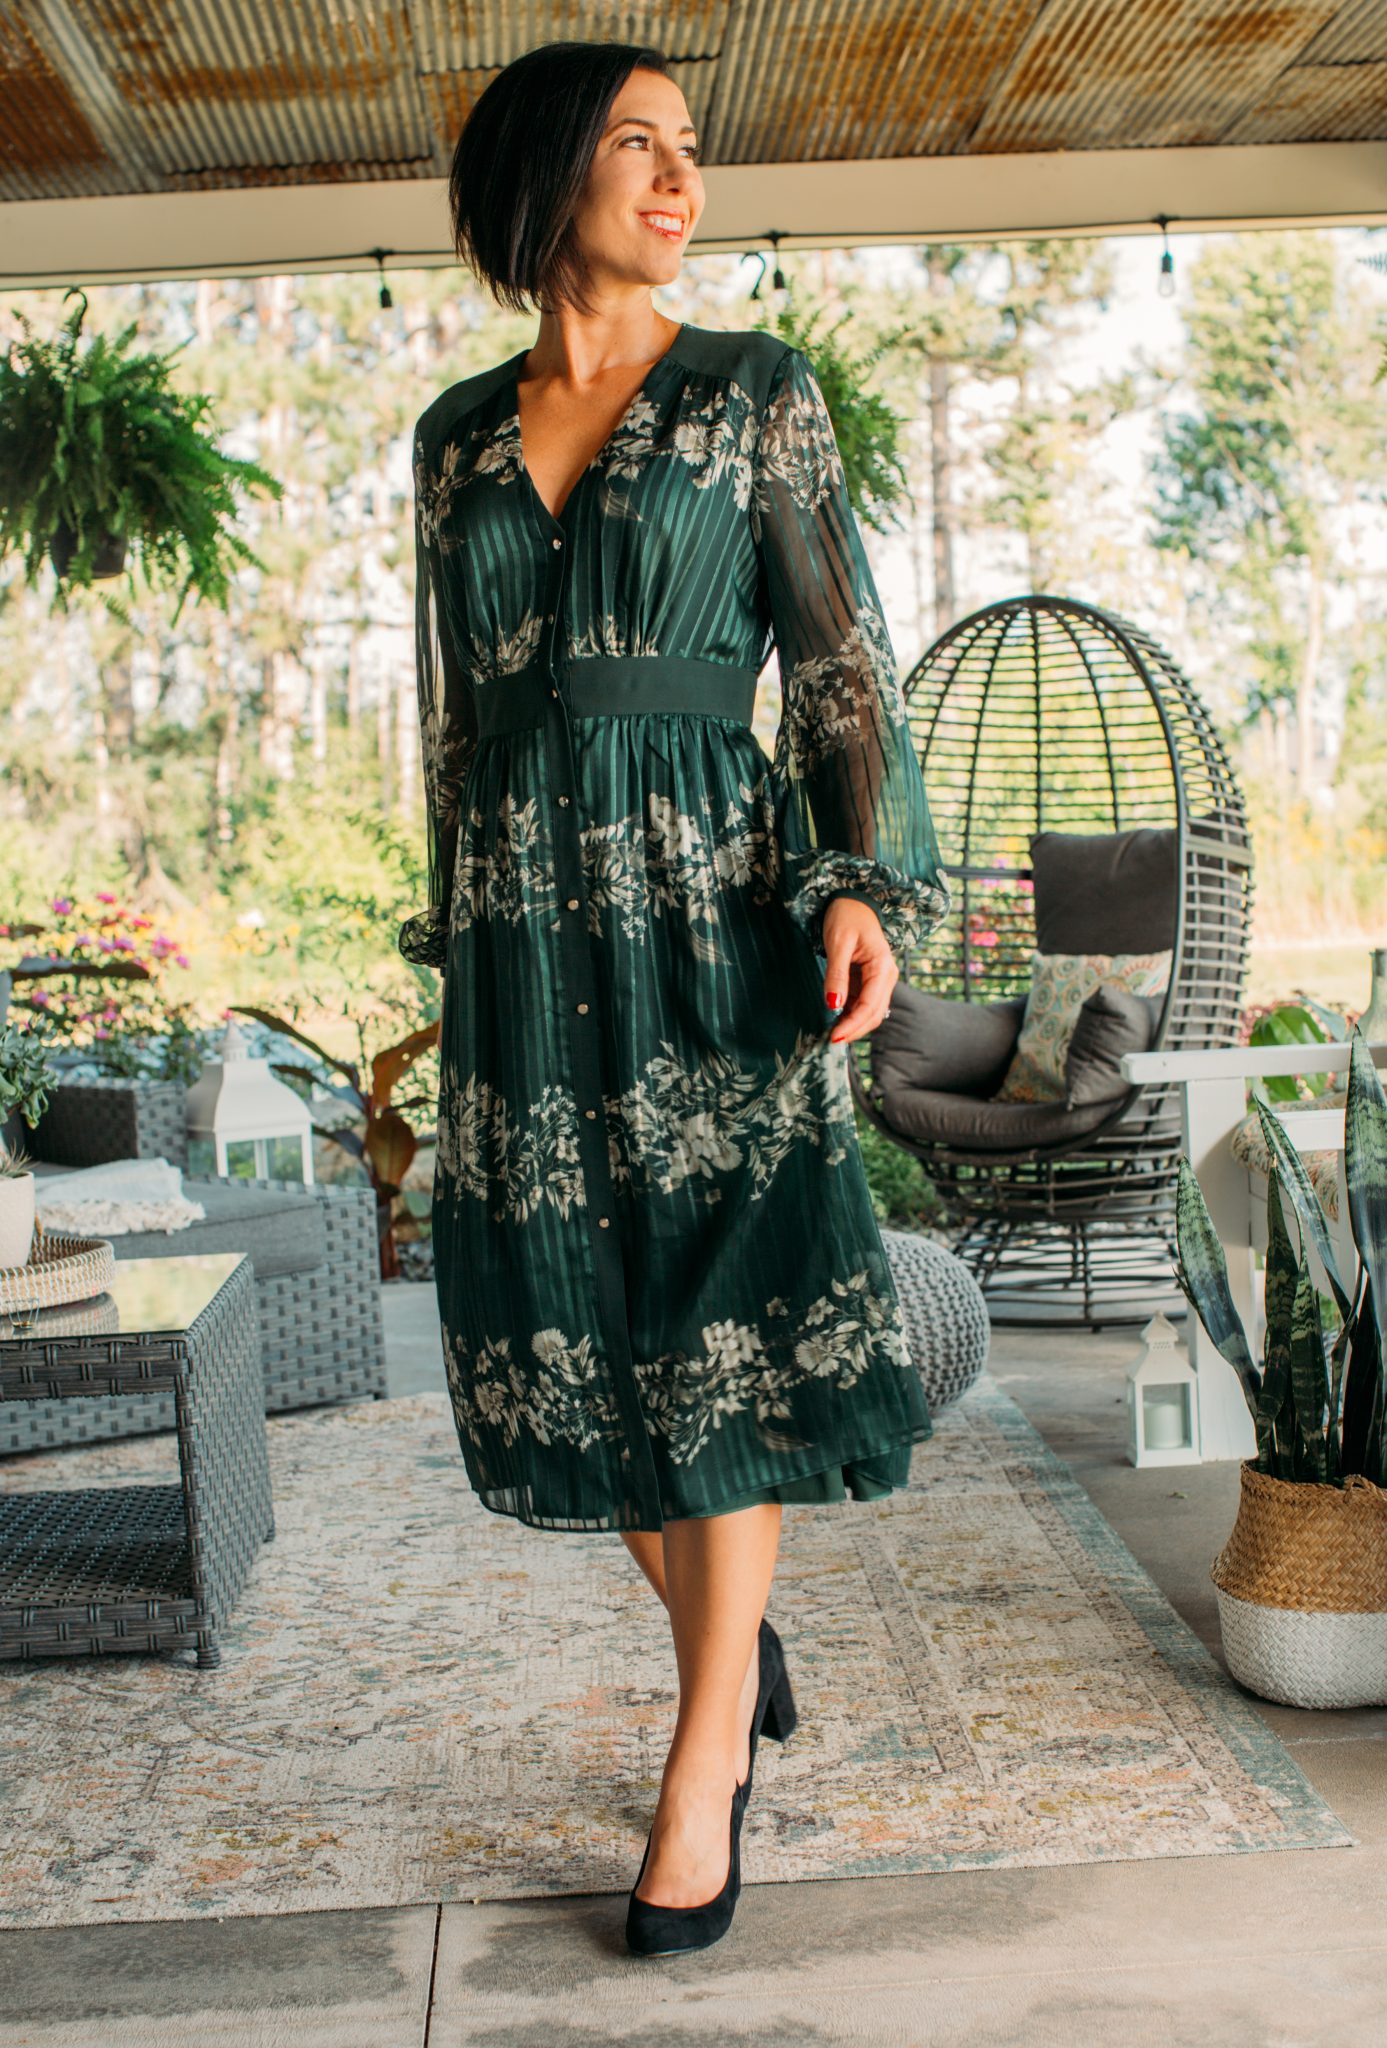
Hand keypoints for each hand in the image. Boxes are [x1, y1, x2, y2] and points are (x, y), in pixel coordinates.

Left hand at [821, 897, 897, 1044]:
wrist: (853, 901)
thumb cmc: (846, 916)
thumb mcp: (838, 943)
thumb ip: (836, 975)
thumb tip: (833, 1005)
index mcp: (882, 967)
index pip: (870, 1005)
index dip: (853, 1025)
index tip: (834, 1037)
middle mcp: (886, 977)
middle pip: (874, 1014)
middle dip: (854, 1030)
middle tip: (830, 1041)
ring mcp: (879, 981)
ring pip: (870, 1013)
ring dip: (853, 1026)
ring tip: (831, 1034)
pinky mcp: (869, 982)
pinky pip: (863, 1004)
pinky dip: (851, 1015)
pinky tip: (836, 1021)